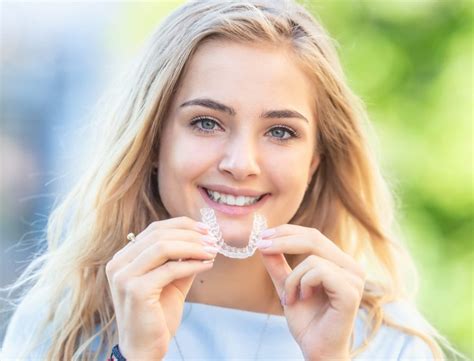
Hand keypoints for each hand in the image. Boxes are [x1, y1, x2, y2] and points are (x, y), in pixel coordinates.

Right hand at [105, 217, 217, 359]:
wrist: (144, 349)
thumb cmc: (157, 315)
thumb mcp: (171, 281)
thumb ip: (181, 260)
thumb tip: (203, 239)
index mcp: (124, 258)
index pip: (154, 229)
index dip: (182, 225)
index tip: (206, 229)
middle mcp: (118, 264)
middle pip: (159, 234)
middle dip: (191, 235)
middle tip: (213, 240)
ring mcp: (124, 276)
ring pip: (164, 247)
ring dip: (193, 247)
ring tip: (213, 251)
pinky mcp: (136, 290)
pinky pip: (170, 269)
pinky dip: (192, 264)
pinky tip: (207, 265)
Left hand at [257, 225, 364, 360]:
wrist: (316, 350)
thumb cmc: (307, 321)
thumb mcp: (287, 286)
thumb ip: (278, 265)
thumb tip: (264, 242)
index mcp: (339, 263)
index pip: (313, 236)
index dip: (287, 231)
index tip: (263, 236)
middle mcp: (351, 267)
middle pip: (314, 238)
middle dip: (283, 240)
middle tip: (262, 246)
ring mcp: (354, 278)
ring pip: (312, 258)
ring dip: (292, 278)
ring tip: (289, 298)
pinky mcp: (351, 291)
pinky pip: (319, 272)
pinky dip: (302, 284)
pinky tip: (303, 299)